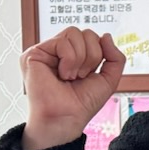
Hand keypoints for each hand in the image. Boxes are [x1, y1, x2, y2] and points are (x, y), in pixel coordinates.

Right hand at [21, 28, 125, 149]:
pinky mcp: (33, 54)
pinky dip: (70, 60)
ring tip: (71, 76)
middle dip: (92, 56)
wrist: (67, 117)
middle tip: (81, 76)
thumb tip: (106, 35)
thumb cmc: (83, 102)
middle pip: (85, 32)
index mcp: (73, 54)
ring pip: (74, 33)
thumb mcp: (109, 78)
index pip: (92, 37)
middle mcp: (58, 51)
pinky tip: (62, 74)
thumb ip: (115, 57)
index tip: (90, 74)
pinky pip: (62, 42)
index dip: (99, 54)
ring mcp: (45, 51)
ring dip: (81, 59)